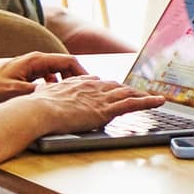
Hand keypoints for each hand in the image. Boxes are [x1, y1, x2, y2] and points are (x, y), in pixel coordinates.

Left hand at [0, 52, 84, 107]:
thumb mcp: (17, 93)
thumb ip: (40, 92)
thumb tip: (59, 94)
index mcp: (35, 60)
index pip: (68, 61)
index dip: (83, 72)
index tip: (91, 85)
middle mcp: (33, 60)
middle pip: (64, 65)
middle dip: (76, 78)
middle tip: (85, 93)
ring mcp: (28, 66)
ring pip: (55, 71)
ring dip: (65, 82)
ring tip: (72, 96)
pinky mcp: (22, 74)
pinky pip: (45, 77)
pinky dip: (53, 85)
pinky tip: (51, 97)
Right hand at [26, 76, 165, 134]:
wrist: (37, 110)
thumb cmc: (34, 108)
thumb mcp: (41, 98)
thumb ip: (45, 98)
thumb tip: (37, 100)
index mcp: (76, 83)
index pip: (96, 82)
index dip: (106, 87)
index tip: (111, 88)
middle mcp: (91, 86)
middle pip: (114, 86)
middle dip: (126, 89)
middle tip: (136, 92)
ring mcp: (100, 97)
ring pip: (127, 93)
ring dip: (142, 95)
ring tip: (153, 97)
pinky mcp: (106, 109)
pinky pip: (133, 103)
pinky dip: (148, 101)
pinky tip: (159, 101)